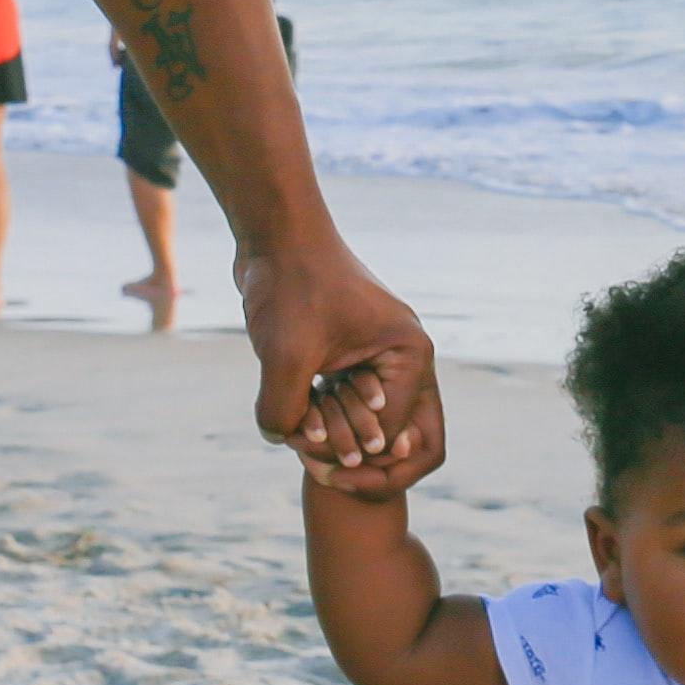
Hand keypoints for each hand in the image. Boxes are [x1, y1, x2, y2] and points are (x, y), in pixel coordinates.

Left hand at [239, 230, 439, 483]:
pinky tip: (283, 404)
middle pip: (382, 429)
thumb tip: (280, 438)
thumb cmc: (291, 285)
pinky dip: (312, 406)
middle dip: (339, 441)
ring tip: (288, 422)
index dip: (347, 450)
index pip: (389, 432)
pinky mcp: (344, 352)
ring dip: (322, 424)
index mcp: (408, 354)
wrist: (275, 233)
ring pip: (355, 416)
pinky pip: (336, 397)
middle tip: (298, 443)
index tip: (307, 451)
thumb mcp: (284, 356)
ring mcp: (373, 355)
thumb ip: (284, 410)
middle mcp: (399, 357)